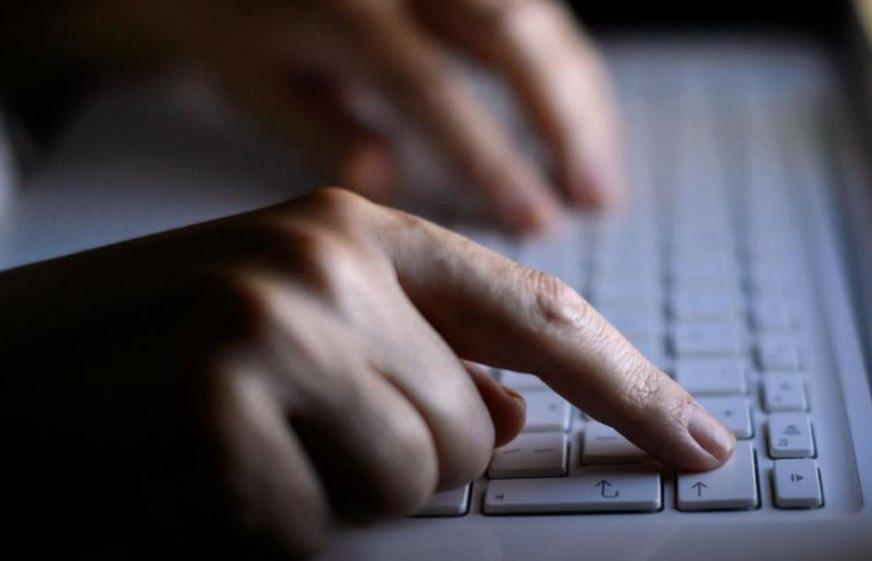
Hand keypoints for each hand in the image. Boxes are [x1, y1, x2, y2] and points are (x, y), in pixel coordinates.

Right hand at [0, 188, 731, 558]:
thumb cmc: (141, 358)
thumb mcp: (288, 324)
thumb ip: (411, 356)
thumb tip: (508, 414)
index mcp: (347, 228)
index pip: (534, 310)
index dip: (630, 383)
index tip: (697, 438)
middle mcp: (321, 263)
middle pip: (473, 425)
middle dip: (408, 457)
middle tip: (291, 434)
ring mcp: (273, 332)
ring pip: (417, 479)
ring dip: (340, 494)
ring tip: (240, 451)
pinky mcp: (223, 418)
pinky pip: (322, 528)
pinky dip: (272, 530)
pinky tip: (198, 484)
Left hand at [50, 0, 623, 231]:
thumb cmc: (237, 20)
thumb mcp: (251, 81)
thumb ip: (318, 129)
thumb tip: (386, 178)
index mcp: (344, 6)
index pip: (430, 87)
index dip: (490, 158)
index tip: (534, 221)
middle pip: (509, 35)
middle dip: (565, 121)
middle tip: (596, 199)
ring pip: (536, 17)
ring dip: (581, 97)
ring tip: (600, 175)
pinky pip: (536, 9)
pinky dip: (567, 69)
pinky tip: (582, 121)